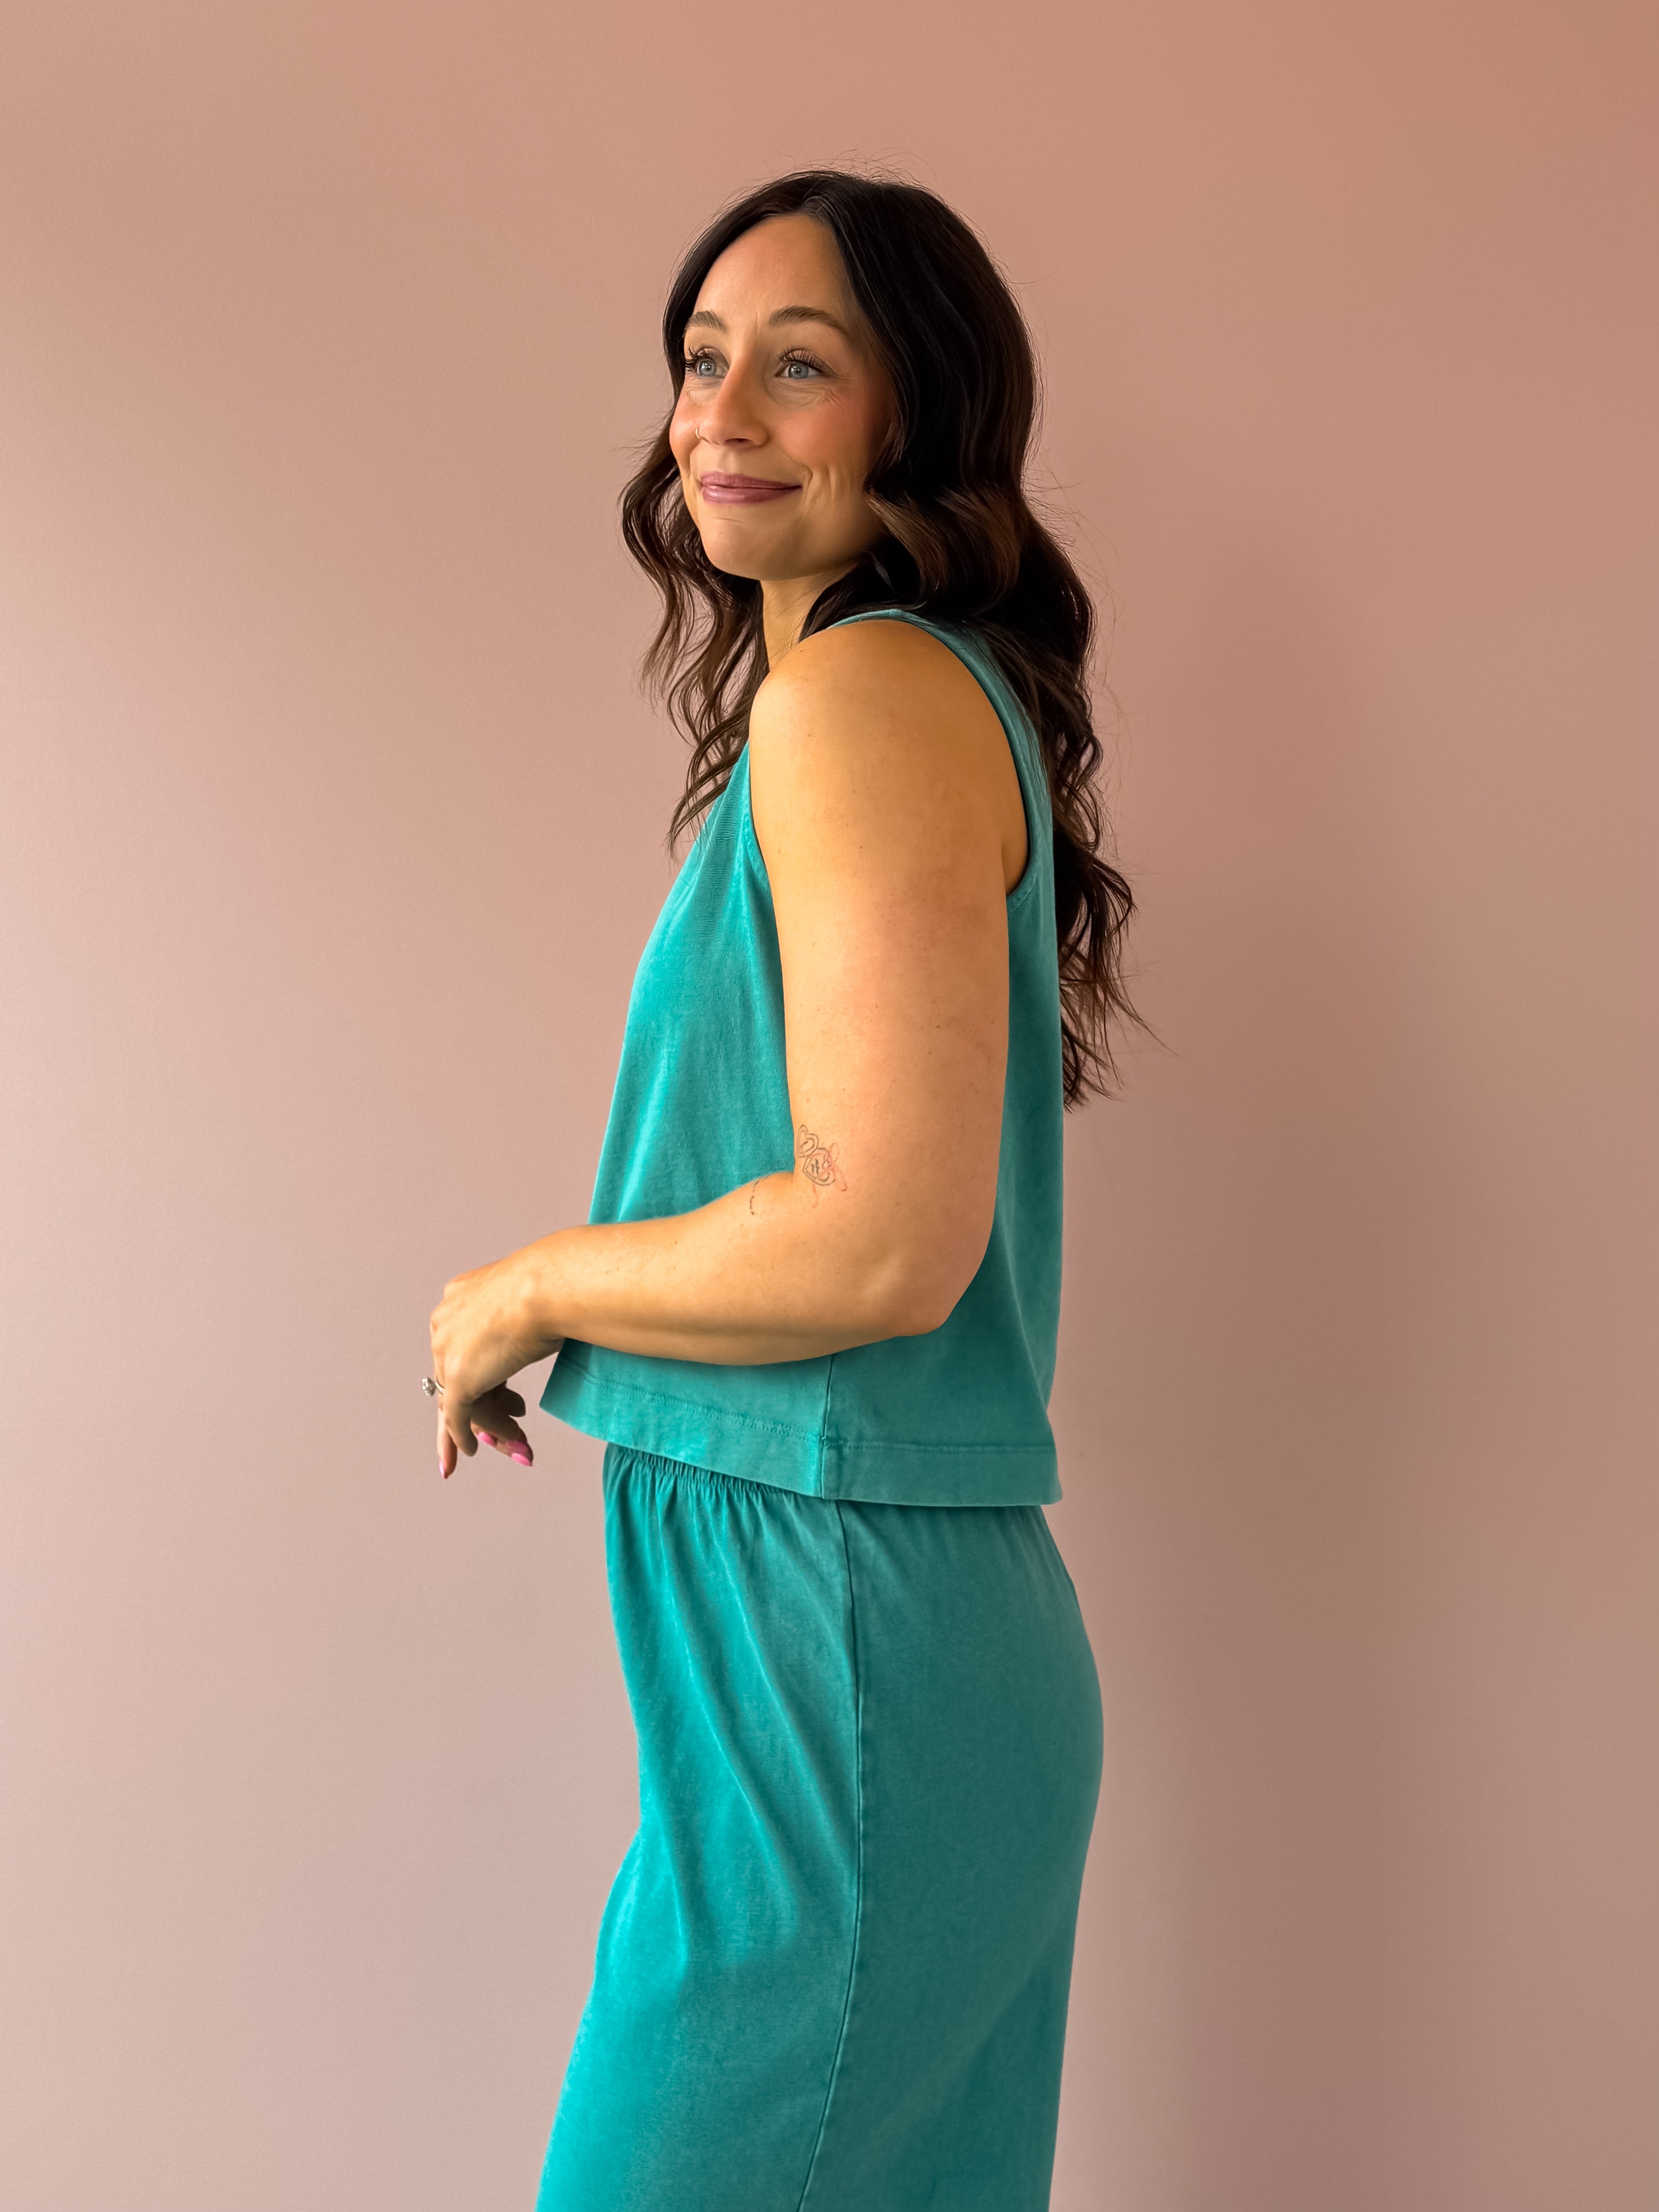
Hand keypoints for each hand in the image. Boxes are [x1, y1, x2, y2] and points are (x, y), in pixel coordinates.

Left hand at [428, 1246, 563, 1477]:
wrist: (550, 1286)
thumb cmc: (554, 1287)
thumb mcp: (530, 1306)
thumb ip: (519, 1327)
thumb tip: (531, 1341)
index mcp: (460, 1298)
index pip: (466, 1349)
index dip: (486, 1377)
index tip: (504, 1398)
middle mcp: (446, 1323)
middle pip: (459, 1378)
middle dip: (482, 1409)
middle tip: (503, 1428)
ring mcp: (449, 1351)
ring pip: (463, 1401)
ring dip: (492, 1426)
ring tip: (518, 1440)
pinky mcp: (459, 1378)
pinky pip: (460, 1417)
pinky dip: (463, 1438)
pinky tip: (471, 1452)